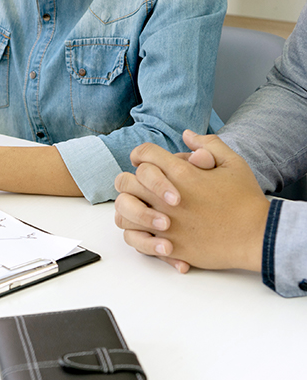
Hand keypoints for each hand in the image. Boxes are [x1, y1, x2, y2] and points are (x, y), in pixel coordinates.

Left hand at [113, 131, 269, 271]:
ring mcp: (164, 222)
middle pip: (125, 181)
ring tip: (140, 207)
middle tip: (139, 185)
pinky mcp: (166, 245)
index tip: (142, 160)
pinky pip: (133, 238)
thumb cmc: (246, 200)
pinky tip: (146, 229)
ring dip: (128, 206)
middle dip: (130, 179)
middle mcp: (166, 197)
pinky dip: (134, 233)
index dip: (140, 154)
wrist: (256, 236)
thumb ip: (209, 144)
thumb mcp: (233, 163)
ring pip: (123, 210)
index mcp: (181, 173)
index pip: (144, 153)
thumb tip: (187, 134)